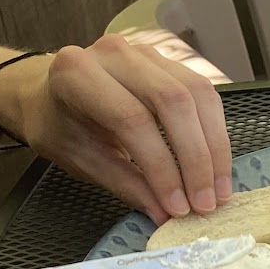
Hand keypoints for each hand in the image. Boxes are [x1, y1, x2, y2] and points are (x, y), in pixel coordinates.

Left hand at [0, 35, 233, 223]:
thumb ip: (126, 185)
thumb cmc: (61, 126)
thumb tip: (166, 215)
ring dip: (215, 147)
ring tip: (218, 189)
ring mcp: (146, 54)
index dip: (161, 167)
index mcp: (77, 75)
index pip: (132, 119)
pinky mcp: (169, 62)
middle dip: (196, 159)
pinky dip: (216, 133)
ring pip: (198, 94)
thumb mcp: (83, 161)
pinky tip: (216, 165)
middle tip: (205, 203)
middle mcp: (114, 54)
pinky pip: (205, 94)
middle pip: (173, 101)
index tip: (177, 207)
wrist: (51, 95)